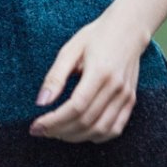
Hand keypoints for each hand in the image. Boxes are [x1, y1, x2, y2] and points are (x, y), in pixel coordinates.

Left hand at [27, 9, 148, 142]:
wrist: (128, 29)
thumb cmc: (95, 36)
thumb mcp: (70, 49)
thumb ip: (55, 76)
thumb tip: (40, 103)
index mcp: (100, 72)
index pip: (76, 107)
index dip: (54, 121)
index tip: (36, 126)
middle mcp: (116, 87)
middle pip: (86, 121)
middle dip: (60, 131)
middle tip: (41, 130)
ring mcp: (126, 96)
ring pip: (100, 130)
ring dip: (76, 137)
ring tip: (56, 132)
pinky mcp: (131, 101)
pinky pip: (115, 129)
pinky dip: (96, 136)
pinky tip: (79, 132)